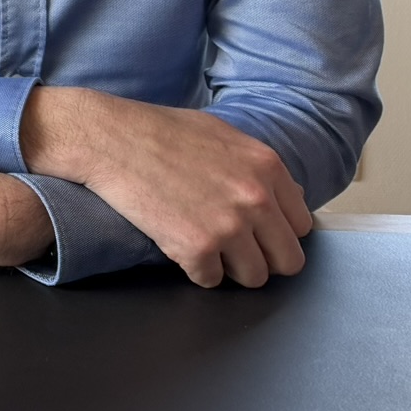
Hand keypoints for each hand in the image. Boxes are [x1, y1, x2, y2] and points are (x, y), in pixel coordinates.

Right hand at [23, 87, 311, 288]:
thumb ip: (256, 167)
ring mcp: (229, 226)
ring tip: (203, 248)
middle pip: (288, 260)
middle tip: (232, 249)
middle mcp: (258, 198)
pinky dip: (194, 269)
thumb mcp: (220, 134)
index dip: (276, 233)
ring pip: (255, 278)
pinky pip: (211, 280)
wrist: (108, 138)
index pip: (302, 226)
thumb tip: (285, 194)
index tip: (255, 233)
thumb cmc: (157, 130)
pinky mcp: (197, 247)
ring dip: (230, 268)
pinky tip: (176, 244)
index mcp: (268, 167)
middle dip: (262, 258)